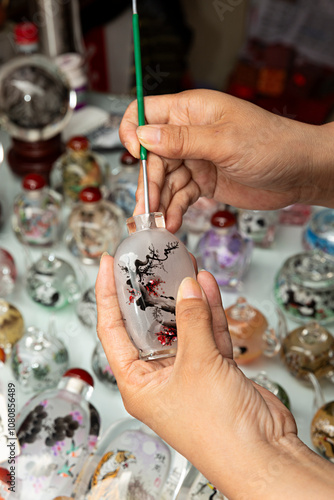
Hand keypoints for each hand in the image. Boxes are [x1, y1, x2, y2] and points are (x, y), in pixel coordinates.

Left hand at [95, 254, 332, 498]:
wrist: (264, 453)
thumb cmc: (219, 431)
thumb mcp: (197, 365)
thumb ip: (191, 321)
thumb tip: (187, 287)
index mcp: (138, 382)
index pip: (112, 330)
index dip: (107, 295)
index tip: (106, 266)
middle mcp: (159, 376)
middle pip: (148, 324)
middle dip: (152, 292)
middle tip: (149, 262)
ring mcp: (188, 371)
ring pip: (181, 325)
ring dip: (184, 296)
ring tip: (181, 264)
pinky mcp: (215, 368)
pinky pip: (207, 332)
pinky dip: (209, 310)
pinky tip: (207, 286)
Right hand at [119, 89, 333, 232]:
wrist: (300, 173)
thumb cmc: (271, 144)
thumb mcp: (224, 141)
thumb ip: (183, 140)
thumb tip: (143, 136)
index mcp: (190, 111)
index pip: (145, 113)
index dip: (134, 132)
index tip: (136, 155)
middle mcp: (188, 133)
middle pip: (152, 157)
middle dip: (148, 183)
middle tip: (146, 210)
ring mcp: (196, 159)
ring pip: (165, 180)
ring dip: (159, 202)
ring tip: (157, 224)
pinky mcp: (204, 182)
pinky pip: (181, 195)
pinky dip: (174, 209)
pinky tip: (171, 222)